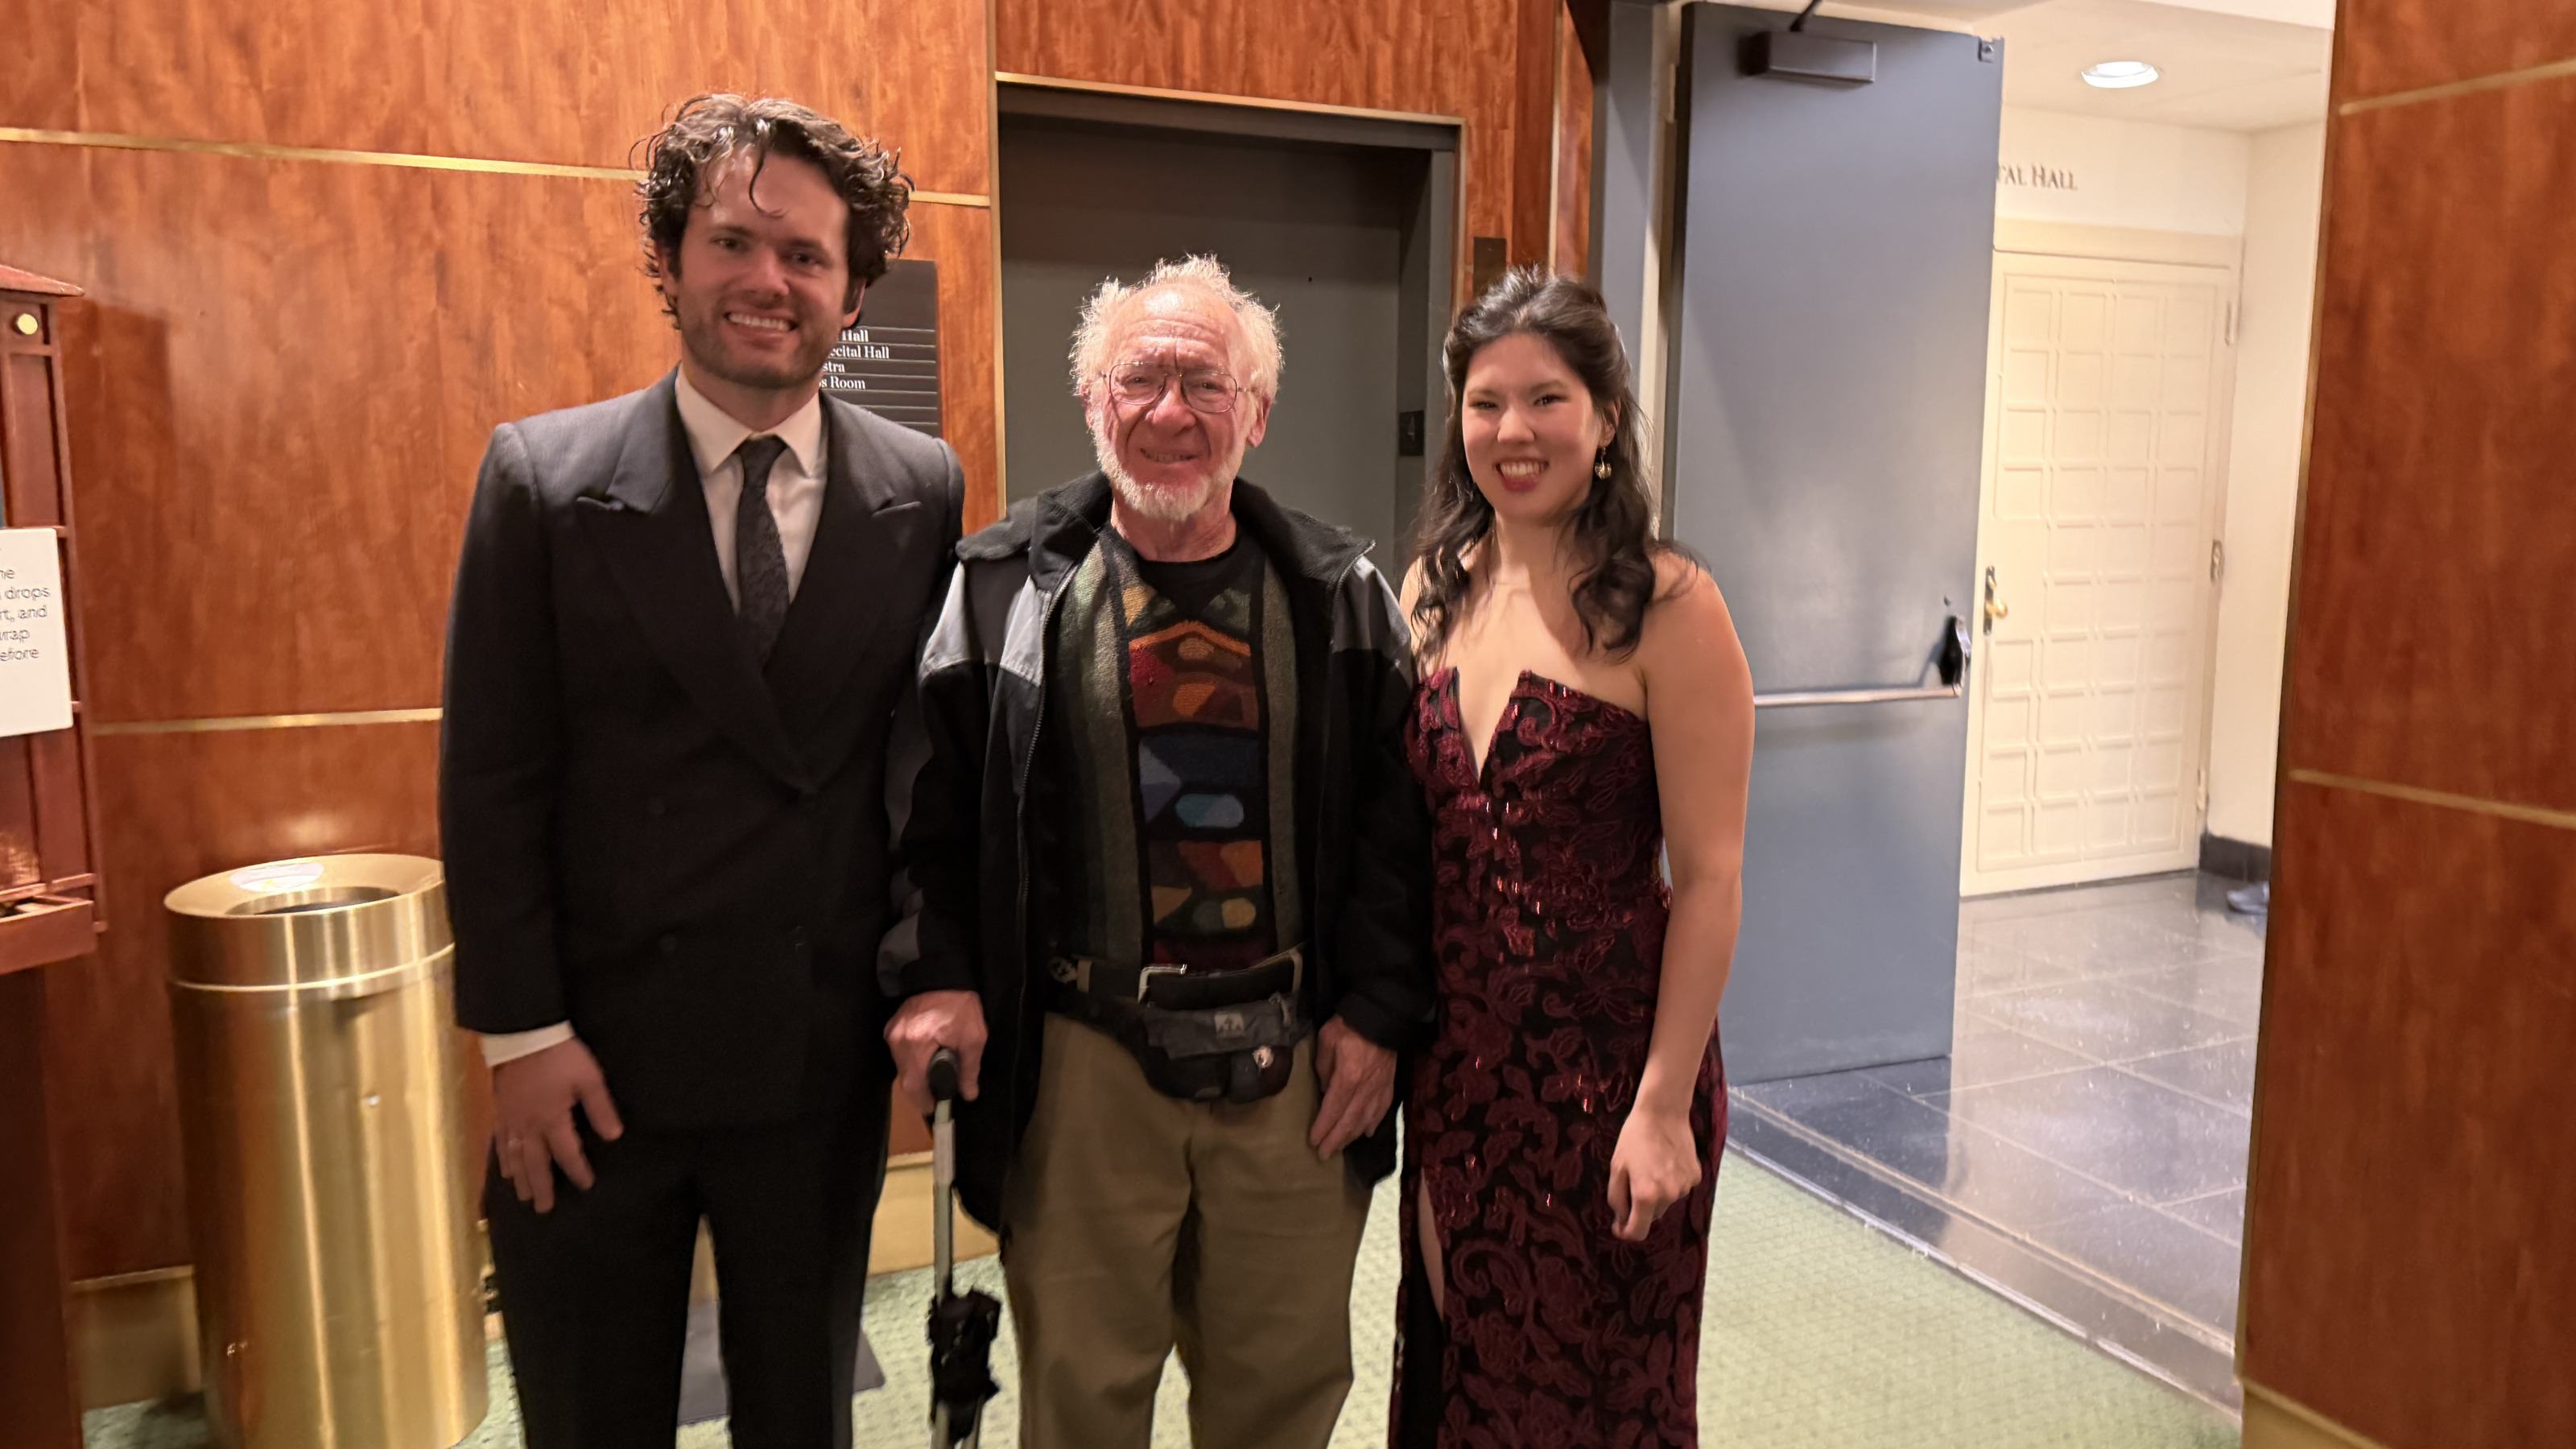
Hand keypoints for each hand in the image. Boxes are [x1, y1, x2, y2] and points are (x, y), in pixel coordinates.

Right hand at [491, 1038, 623, 1214]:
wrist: (523, 1035)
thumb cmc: (560, 1055)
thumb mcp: (589, 1079)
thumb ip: (601, 1109)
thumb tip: (614, 1136)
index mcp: (553, 1119)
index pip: (567, 1153)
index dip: (578, 1171)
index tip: (586, 1185)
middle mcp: (530, 1126)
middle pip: (536, 1163)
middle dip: (543, 1186)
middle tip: (545, 1209)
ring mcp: (511, 1119)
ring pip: (515, 1157)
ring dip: (522, 1179)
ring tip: (525, 1197)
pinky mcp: (500, 1110)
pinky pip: (500, 1142)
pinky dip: (503, 1159)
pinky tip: (505, 1170)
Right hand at [887, 989, 986, 1116]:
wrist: (945, 974)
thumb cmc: (961, 1005)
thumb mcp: (973, 1037)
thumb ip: (970, 1069)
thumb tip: (969, 1095)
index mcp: (916, 1043)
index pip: (913, 1085)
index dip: (923, 1101)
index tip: (935, 1108)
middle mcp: (897, 1040)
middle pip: (905, 1078)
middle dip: (921, 1090)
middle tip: (938, 1095)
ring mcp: (891, 1032)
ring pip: (901, 1067)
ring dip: (916, 1076)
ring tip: (934, 1078)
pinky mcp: (891, 1027)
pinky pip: (899, 1054)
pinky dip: (912, 1062)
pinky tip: (926, 1061)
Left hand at [1308, 1017, 1395, 1158]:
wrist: (1380, 1015)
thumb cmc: (1348, 1025)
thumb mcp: (1326, 1041)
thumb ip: (1323, 1069)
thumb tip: (1324, 1091)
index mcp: (1348, 1077)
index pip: (1333, 1110)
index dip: (1323, 1128)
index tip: (1314, 1141)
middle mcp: (1366, 1088)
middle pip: (1350, 1121)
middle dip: (1336, 1140)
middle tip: (1324, 1154)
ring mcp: (1380, 1088)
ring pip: (1366, 1120)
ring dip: (1352, 1136)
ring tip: (1340, 1146)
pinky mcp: (1389, 1084)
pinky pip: (1382, 1110)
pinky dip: (1374, 1124)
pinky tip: (1367, 1133)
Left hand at [1606, 1103, 1700, 1241]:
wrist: (1663, 1112)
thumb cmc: (1634, 1138)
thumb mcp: (1617, 1168)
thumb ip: (1617, 1198)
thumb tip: (1622, 1219)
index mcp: (1646, 1195)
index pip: (1639, 1231)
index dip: (1626, 1232)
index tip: (1619, 1226)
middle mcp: (1669, 1196)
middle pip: (1652, 1215)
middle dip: (1641, 1206)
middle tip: (1634, 1180)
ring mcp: (1685, 1187)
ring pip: (1666, 1201)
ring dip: (1657, 1192)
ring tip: (1651, 1165)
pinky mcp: (1695, 1176)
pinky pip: (1679, 1188)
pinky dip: (1671, 1181)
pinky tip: (1666, 1161)